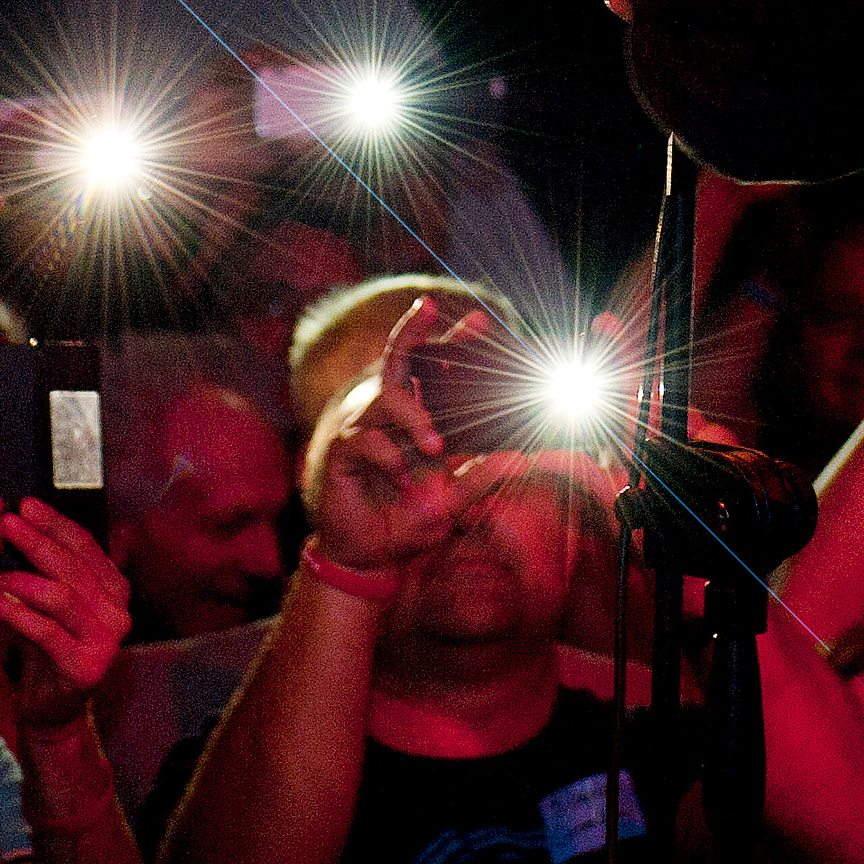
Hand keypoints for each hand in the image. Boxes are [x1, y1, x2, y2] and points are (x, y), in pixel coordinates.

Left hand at [0, 499, 131, 755]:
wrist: (51, 705)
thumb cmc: (47, 643)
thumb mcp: (51, 598)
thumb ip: (47, 565)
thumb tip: (20, 516)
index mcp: (116, 587)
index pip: (86, 544)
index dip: (55, 523)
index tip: (24, 505)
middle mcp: (119, 610)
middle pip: (74, 566)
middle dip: (37, 542)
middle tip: (5, 525)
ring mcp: (107, 640)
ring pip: (61, 596)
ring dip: (23, 579)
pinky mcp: (86, 666)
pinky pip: (47, 632)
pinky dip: (18, 613)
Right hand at [305, 299, 467, 575]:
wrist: (368, 556)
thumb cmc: (407, 521)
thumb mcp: (452, 502)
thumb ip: (480, 479)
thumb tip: (521, 460)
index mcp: (416, 418)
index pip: (433, 371)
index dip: (453, 342)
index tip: (482, 321)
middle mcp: (388, 414)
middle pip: (397, 358)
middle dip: (413, 330)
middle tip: (429, 308)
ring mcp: (362, 427)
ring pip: (388, 397)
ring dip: (415, 419)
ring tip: (435, 447)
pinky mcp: (342, 450)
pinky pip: (366, 439)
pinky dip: (389, 457)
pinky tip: (400, 478)